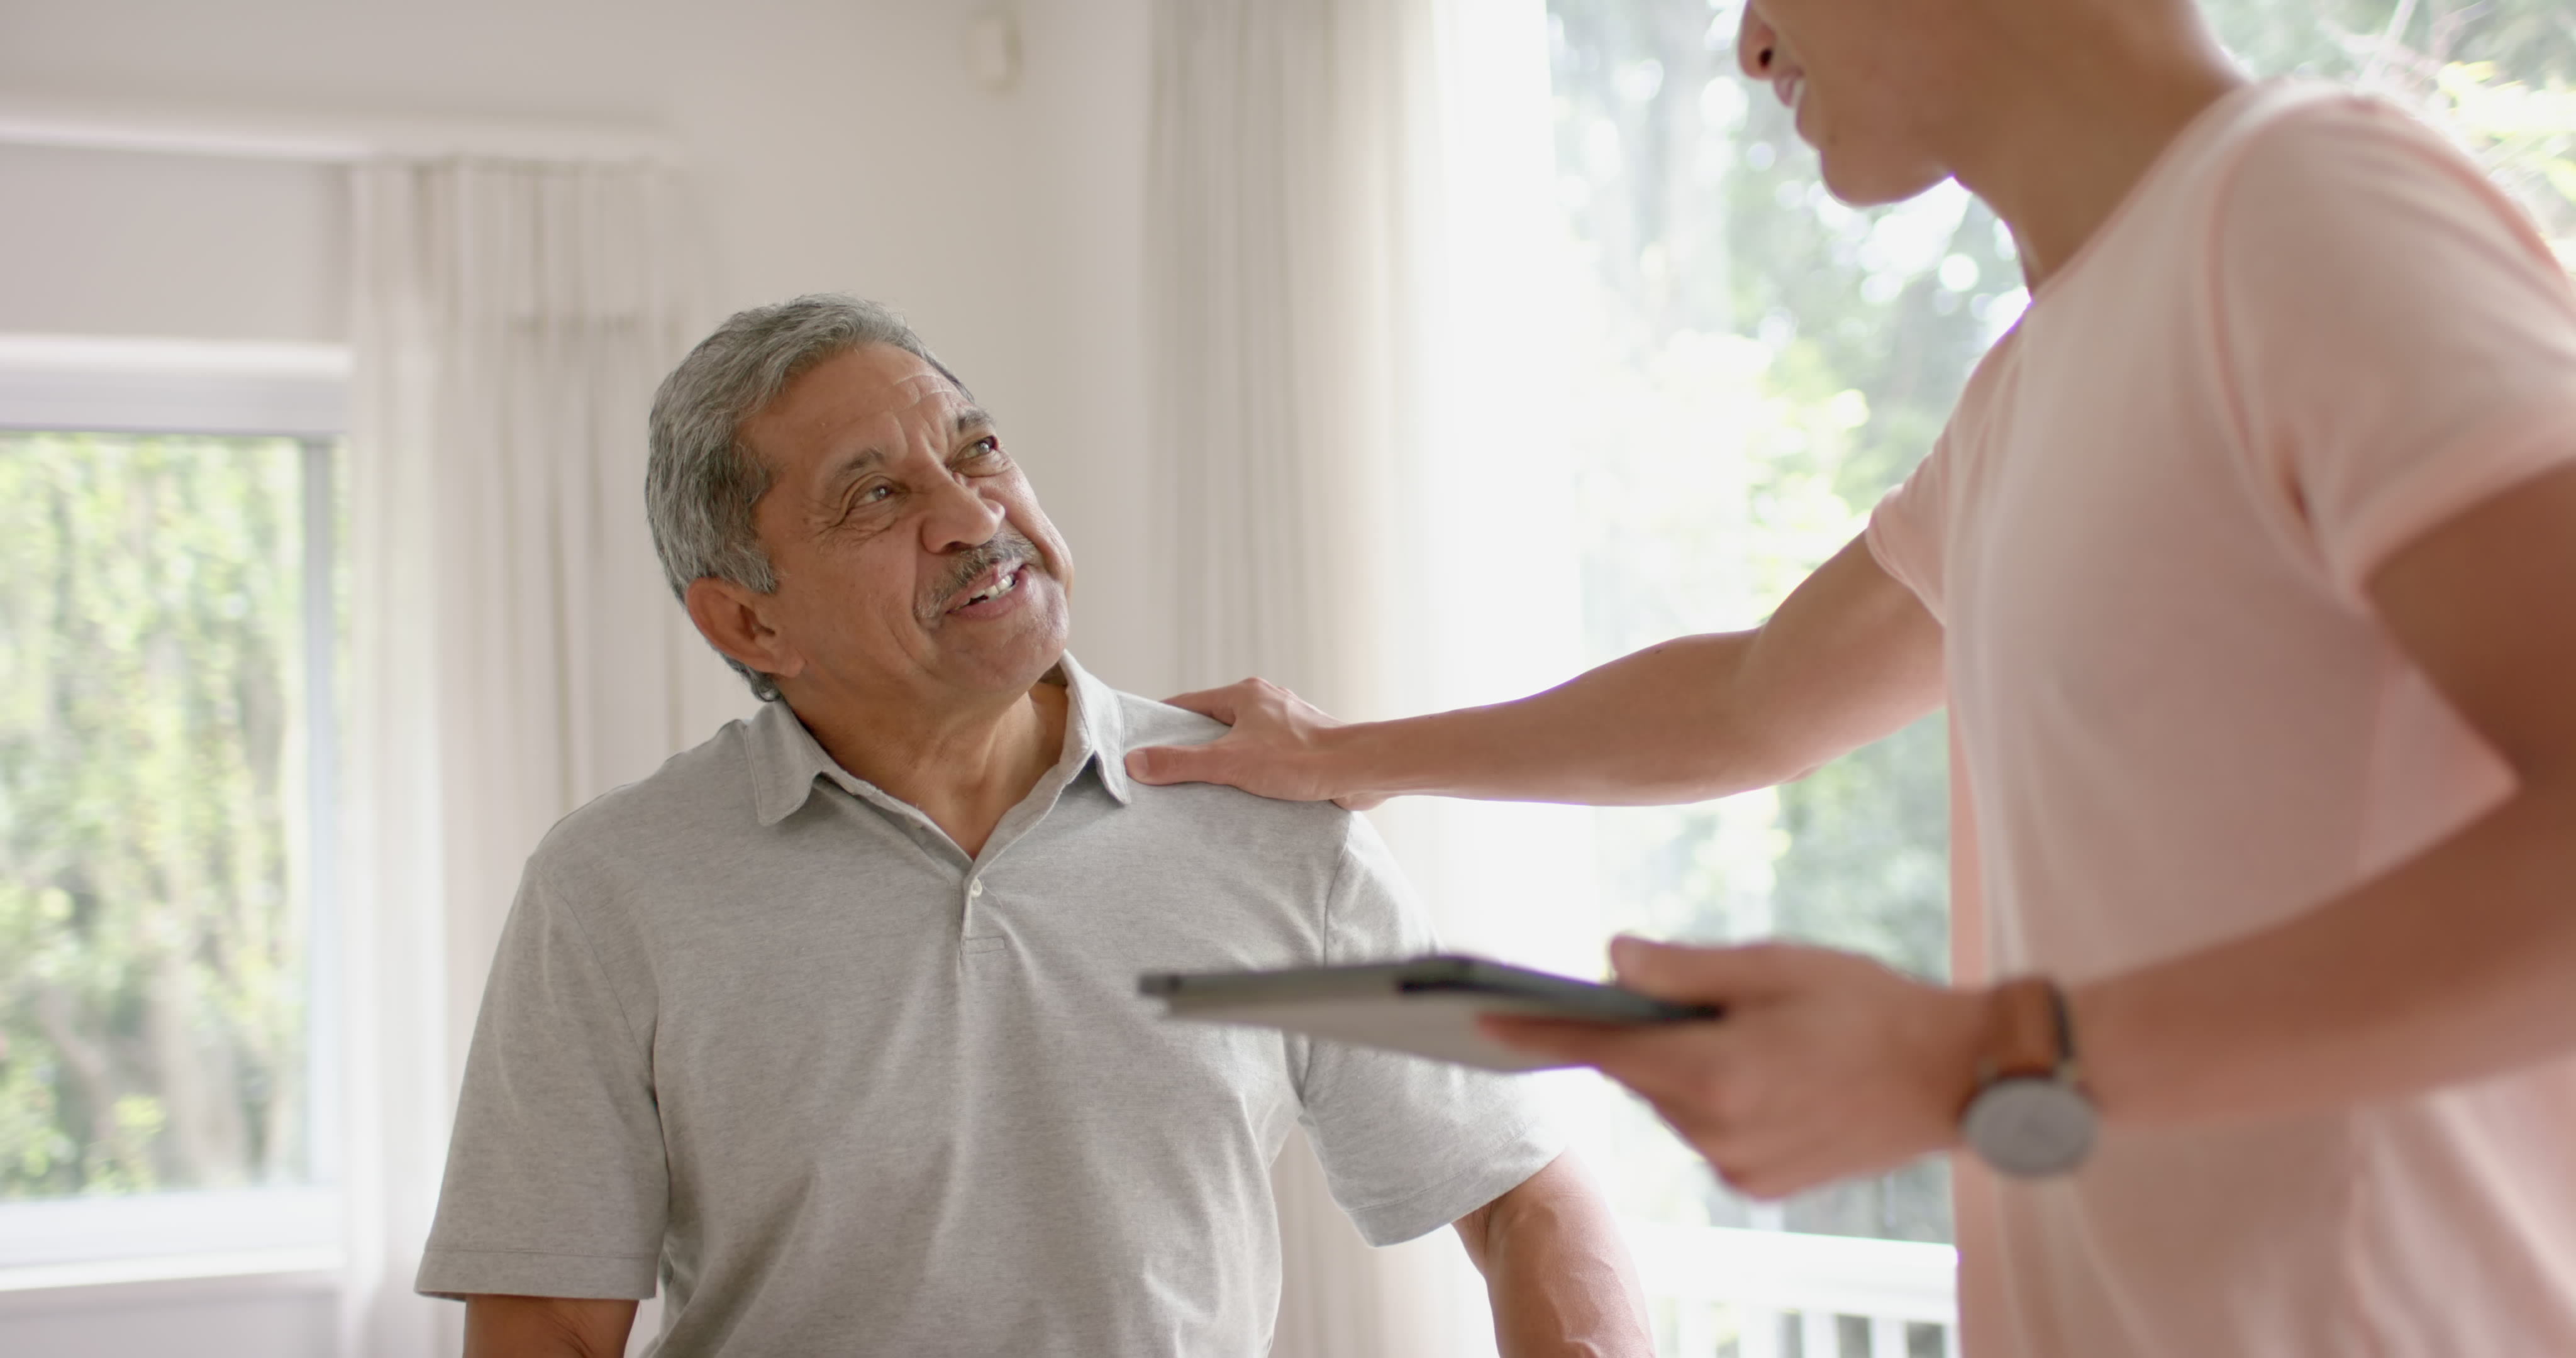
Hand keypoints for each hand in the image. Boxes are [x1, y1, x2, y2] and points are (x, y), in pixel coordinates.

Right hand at [1124, 677, 1384, 807]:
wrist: (1359, 771)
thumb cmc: (1300, 759)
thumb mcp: (1229, 762)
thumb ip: (1181, 763)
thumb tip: (1134, 763)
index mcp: (1244, 694)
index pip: (1187, 704)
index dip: (1162, 724)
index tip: (1141, 743)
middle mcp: (1265, 703)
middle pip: (1213, 724)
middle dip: (1192, 747)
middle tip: (1167, 773)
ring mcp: (1286, 724)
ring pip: (1241, 742)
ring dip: (1223, 762)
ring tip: (1202, 789)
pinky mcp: (1302, 748)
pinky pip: (1264, 758)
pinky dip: (1250, 773)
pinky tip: (1243, 795)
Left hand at [1484, 938, 1987, 1198]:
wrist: (1957, 1078)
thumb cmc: (1869, 1005)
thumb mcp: (1774, 965)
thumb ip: (1683, 967)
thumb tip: (1610, 957)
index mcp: (1715, 1072)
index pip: (1602, 1047)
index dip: (1540, 1029)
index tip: (1482, 1020)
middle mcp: (1717, 1131)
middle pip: (1639, 1075)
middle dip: (1644, 1033)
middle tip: (1686, 993)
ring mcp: (1740, 1167)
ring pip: (1673, 1106)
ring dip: (1685, 1067)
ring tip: (1750, 1034)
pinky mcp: (1762, 1185)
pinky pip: (1710, 1134)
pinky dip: (1716, 1099)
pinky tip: (1768, 1072)